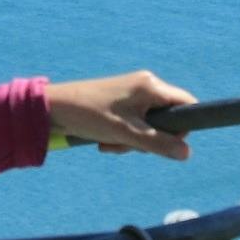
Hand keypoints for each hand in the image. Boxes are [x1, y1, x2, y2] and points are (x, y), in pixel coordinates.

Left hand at [48, 70, 194, 159]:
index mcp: (151, 86)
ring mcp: (132, 93)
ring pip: (148, 125)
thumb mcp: (127, 134)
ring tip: (110, 143)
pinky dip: (122, 136)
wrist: (53, 108)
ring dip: (132, 141)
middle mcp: (145, 85)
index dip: (183, 128)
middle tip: (128, 145)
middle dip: (150, 139)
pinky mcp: (119, 102)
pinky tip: (104, 141)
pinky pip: (133, 124)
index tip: (167, 143)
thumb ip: (158, 144)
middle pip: (167, 119)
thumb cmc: (90, 115)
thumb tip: (187, 153)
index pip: (187, 104)